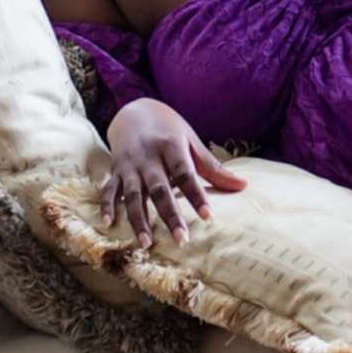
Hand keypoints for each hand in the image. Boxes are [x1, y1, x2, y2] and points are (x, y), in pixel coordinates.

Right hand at [103, 100, 247, 240]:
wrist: (133, 109)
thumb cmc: (168, 129)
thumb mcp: (191, 141)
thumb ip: (212, 167)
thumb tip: (243, 186)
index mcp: (170, 146)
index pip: (186, 173)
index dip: (196, 195)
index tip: (208, 217)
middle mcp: (148, 156)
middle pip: (159, 189)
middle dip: (169, 216)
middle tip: (182, 240)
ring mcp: (129, 164)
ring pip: (133, 195)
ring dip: (138, 219)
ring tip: (146, 243)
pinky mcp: (115, 170)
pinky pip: (109, 190)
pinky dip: (108, 206)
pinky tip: (109, 225)